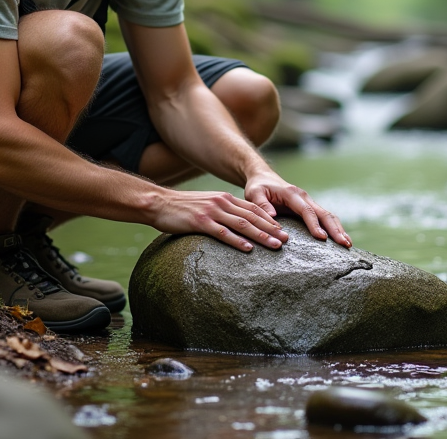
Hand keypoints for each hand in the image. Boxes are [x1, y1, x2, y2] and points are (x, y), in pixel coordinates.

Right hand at [150, 189, 289, 251]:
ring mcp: (212, 212)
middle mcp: (222, 203)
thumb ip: (222, 211)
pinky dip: (237, 241)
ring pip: (242, 224)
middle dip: (272, 229)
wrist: (159, 203)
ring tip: (275, 245)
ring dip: (261, 235)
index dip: (270, 220)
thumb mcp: (207, 204)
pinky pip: (223, 233)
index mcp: (225, 198)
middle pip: (253, 216)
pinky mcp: (200, 222)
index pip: (254, 208)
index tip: (283, 230)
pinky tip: (248, 249)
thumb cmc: (182, 208)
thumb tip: (237, 224)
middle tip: (287, 240)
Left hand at [244, 169, 351, 247]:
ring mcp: (308, 202)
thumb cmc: (258, 187)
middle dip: (335, 229)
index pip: (306, 211)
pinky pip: (324, 218)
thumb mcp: (254, 193)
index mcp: (292, 194)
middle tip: (345, 244)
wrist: (263, 178)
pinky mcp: (309, 208)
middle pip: (324, 213)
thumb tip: (273, 217)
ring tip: (347, 244)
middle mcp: (304, 197)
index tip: (322, 238)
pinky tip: (340, 239)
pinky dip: (333, 228)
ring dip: (338, 229)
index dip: (315, 224)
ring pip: (327, 215)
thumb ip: (261, 204)